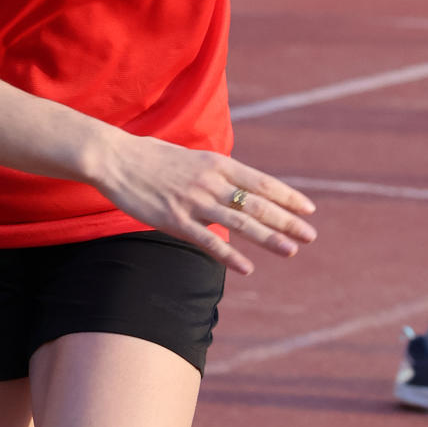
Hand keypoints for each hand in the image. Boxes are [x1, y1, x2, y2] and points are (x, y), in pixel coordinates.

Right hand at [89, 131, 317, 277]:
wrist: (116, 158)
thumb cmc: (154, 158)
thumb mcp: (193, 159)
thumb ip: (217, 174)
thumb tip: (239, 187)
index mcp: (217, 164)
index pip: (261, 182)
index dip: (287, 197)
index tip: (309, 210)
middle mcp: (211, 182)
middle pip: (257, 203)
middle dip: (287, 221)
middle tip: (310, 235)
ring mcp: (193, 201)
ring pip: (239, 222)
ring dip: (267, 238)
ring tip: (291, 251)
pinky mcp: (174, 220)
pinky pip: (207, 240)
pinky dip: (229, 255)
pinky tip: (247, 268)